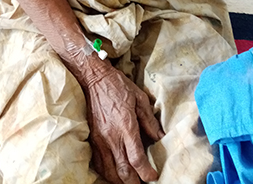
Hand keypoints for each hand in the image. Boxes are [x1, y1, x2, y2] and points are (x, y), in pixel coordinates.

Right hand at [84, 67, 163, 183]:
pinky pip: (99, 164)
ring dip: (120, 180)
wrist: (94, 79)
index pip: (136, 158)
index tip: (153, 176)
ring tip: (130, 180)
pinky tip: (115, 172)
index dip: (146, 172)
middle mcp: (111, 136)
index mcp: (125, 125)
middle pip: (123, 171)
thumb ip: (150, 120)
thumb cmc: (118, 86)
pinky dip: (108, 173)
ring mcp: (99, 140)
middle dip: (134, 182)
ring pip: (109, 171)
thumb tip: (160, 137)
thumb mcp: (139, 98)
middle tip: (143, 182)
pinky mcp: (92, 139)